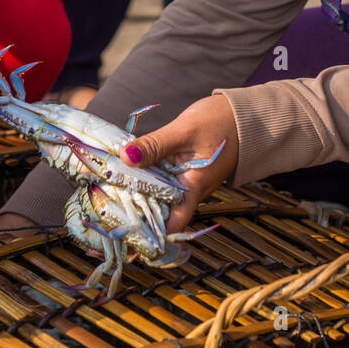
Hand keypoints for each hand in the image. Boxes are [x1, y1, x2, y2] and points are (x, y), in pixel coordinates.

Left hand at [119, 94, 238, 234]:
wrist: (244, 114)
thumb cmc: (221, 122)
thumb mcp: (184, 131)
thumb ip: (155, 145)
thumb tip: (125, 156)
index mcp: (194, 187)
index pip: (172, 223)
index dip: (150, 232)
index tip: (125, 233)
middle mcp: (190, 190)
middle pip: (160, 211)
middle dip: (135, 212)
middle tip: (104, 207)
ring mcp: (187, 181)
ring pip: (158, 195)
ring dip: (137, 192)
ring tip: (107, 189)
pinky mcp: (183, 170)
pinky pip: (161, 180)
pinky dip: (145, 177)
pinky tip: (125, 170)